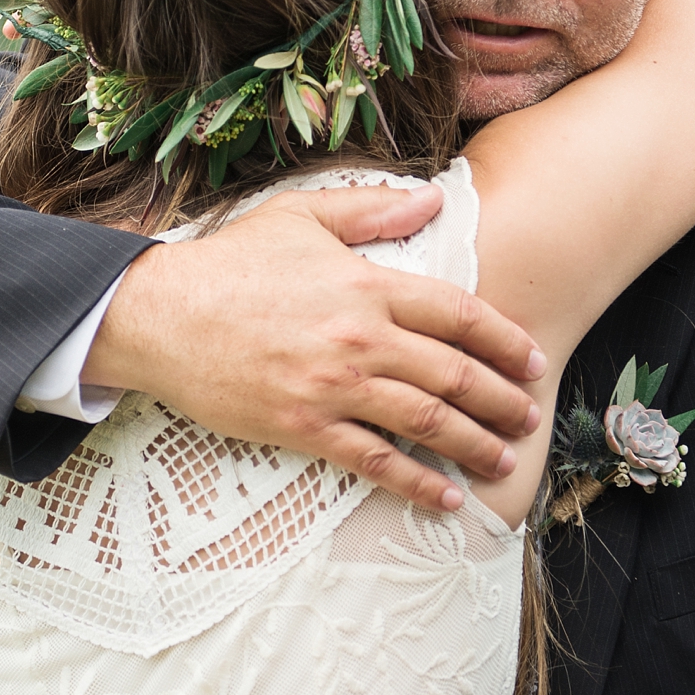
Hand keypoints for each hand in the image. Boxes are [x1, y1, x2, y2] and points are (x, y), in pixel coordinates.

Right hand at [84, 183, 545, 511]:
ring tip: (503, 460)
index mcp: (368, 286)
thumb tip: (433, 196)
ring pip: (427, 422)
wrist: (160, 314)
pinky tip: (447, 498)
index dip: (507, 340)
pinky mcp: (304, 427)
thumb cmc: (230, 263)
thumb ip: (371, 209)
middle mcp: (362, 339)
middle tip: (529, 418)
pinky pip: (375, 462)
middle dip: (504, 400)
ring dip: (475, 445)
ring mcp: (334, 388)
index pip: (460, 315)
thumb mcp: (301, 217)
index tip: (534, 360)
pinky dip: (417, 483)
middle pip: (456, 374)